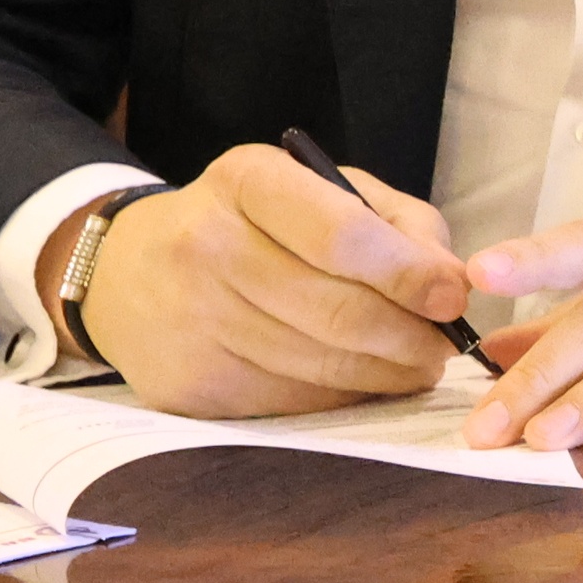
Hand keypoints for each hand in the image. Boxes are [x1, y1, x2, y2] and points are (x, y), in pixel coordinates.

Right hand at [77, 142, 472, 416]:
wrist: (128, 274)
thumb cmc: (252, 224)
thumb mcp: (320, 189)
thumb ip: (398, 224)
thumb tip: (451, 284)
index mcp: (247, 182)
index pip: (341, 235)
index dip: (408, 273)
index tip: (453, 297)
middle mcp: (208, 247)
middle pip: (338, 311)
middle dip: (411, 336)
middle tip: (446, 346)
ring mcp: (191, 320)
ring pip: (320, 364)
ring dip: (387, 373)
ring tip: (417, 365)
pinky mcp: (188, 386)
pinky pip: (291, 400)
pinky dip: (342, 396)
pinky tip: (362, 381)